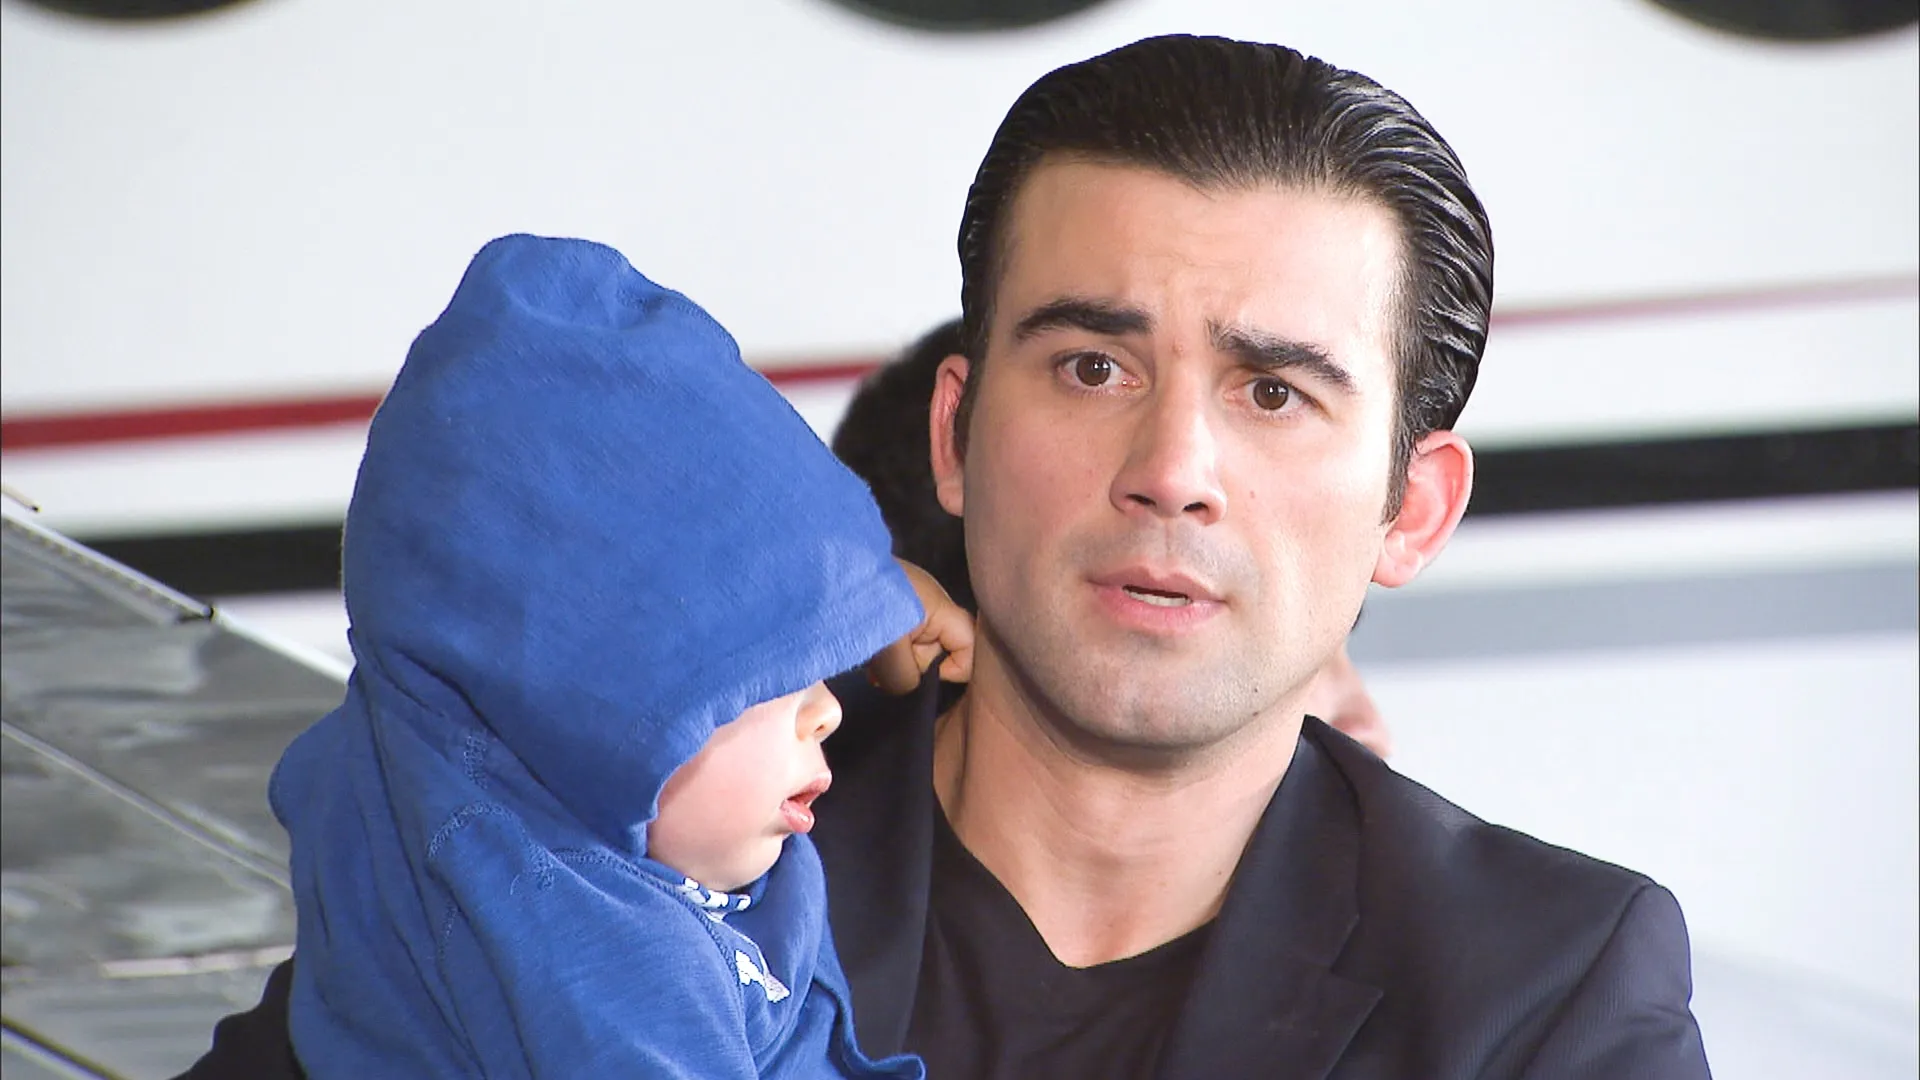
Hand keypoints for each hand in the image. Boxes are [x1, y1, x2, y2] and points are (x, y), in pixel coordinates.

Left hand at [865, 560, 974, 693]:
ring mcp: (907, 601)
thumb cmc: (862, 607)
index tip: (926, 676)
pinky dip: (884, 650)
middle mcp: (929, 601)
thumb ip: (906, 677)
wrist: (818, 571)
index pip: (970, 644)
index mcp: (939, 606)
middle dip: (915, 666)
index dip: (957, 669)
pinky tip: (865, 654)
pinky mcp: (886, 602)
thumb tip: (903, 685)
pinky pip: (897, 636)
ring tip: (871, 664)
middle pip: (941, 648)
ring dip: (895, 662)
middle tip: (886, 671)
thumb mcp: (889, 651)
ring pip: (915, 646)